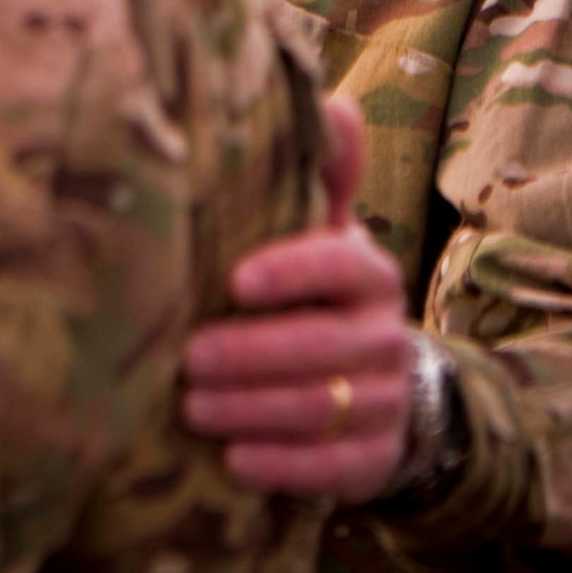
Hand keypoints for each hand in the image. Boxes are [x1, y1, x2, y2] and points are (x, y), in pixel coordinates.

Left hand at [182, 98, 412, 502]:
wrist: (374, 383)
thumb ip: (321, 172)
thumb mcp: (319, 230)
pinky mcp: (375, 459)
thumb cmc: (317, 289)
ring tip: (190, 408)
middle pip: (319, 346)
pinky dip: (280, 466)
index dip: (289, 270)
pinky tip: (233, 462)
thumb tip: (335, 101)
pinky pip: (332, 470)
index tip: (233, 280)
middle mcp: (386, 333)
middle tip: (185, 357)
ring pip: (319, 409)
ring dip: (249, 410)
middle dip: (248, 354)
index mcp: (368, 270)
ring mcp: (386, 401)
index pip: (336, 263)